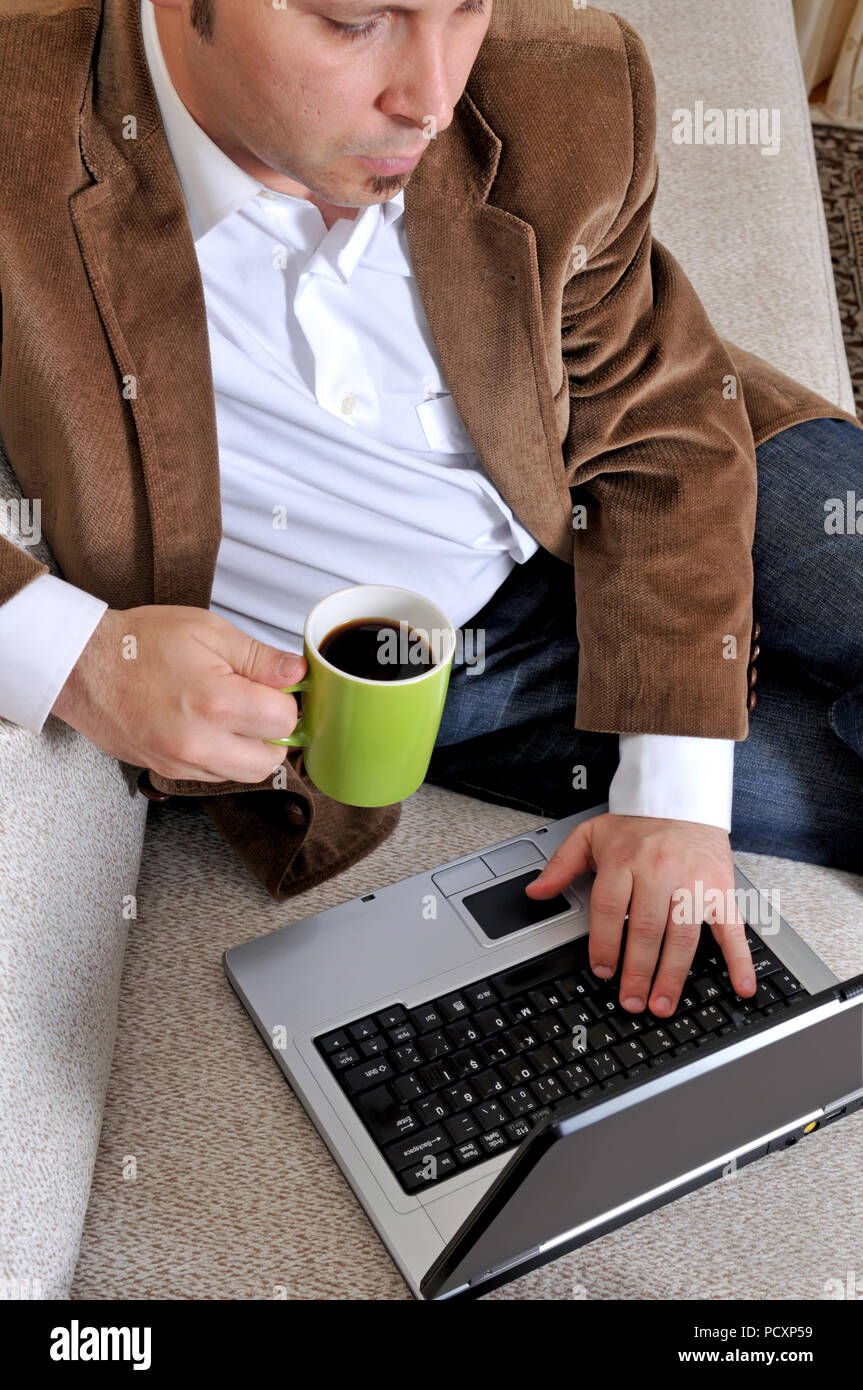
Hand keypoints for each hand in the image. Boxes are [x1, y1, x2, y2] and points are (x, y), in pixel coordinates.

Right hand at [51, 605, 306, 783]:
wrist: (82, 666)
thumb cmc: (138, 643)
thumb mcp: (207, 630)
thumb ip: (258, 657)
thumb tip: (296, 672)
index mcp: (216, 703)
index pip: (284, 721)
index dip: (286, 700)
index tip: (275, 687)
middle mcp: (200, 742)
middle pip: (271, 760)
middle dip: (274, 733)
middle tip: (260, 704)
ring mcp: (182, 763)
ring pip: (244, 775)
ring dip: (250, 749)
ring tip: (232, 714)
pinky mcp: (168, 772)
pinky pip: (214, 776)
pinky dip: (223, 756)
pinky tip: (209, 727)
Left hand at [525, 812, 756, 1016]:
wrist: (683, 798)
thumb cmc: (637, 823)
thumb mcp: (591, 835)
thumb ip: (561, 865)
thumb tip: (536, 892)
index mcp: (625, 861)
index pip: (609, 909)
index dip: (604, 945)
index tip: (603, 970)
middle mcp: (659, 872)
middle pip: (645, 930)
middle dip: (637, 972)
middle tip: (632, 1001)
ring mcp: (693, 882)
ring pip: (682, 936)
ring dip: (673, 976)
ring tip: (663, 1003)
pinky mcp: (721, 889)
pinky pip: (732, 927)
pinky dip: (739, 959)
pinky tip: (740, 985)